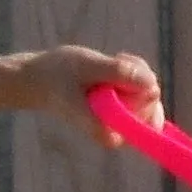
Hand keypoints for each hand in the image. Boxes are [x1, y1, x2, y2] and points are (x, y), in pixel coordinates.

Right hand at [25, 45, 162, 125]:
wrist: (38, 80)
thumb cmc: (57, 74)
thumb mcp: (87, 67)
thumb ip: (118, 74)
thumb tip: (153, 84)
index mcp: (107, 130)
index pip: (147, 123)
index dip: (147, 97)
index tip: (128, 72)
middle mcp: (116, 132)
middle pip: (151, 108)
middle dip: (141, 79)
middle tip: (119, 59)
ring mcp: (119, 123)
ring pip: (148, 97)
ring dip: (138, 73)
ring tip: (115, 59)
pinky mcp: (120, 112)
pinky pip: (141, 93)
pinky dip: (135, 74)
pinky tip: (118, 61)